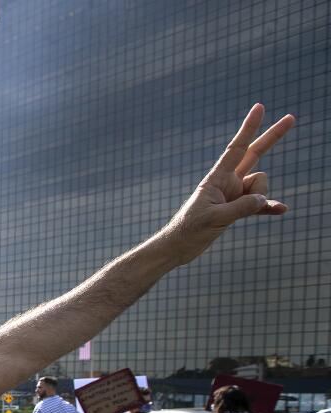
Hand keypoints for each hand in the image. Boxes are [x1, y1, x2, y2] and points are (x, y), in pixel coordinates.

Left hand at [164, 104, 293, 265]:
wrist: (178, 247)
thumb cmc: (189, 230)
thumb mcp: (215, 218)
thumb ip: (241, 208)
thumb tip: (264, 200)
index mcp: (217, 178)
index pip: (236, 148)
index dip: (249, 127)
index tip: (259, 107)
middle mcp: (227, 182)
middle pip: (254, 154)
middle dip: (272, 137)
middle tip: (292, 118)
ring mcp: (233, 194)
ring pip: (260, 187)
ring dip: (258, 199)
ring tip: (232, 215)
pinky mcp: (236, 210)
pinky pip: (259, 204)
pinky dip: (268, 207)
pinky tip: (281, 210)